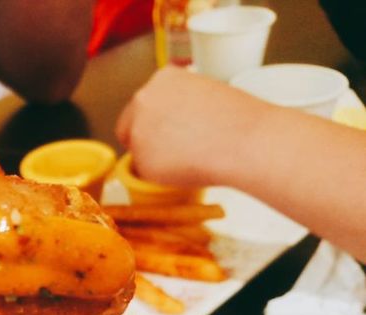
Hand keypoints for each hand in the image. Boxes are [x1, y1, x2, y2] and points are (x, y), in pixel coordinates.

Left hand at [116, 66, 272, 186]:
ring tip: (189, 157)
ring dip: (155, 157)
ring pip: (137, 151)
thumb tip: (169, 122)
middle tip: (173, 151)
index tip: (165, 132)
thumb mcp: (204, 93)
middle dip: (146, 140)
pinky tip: (186, 168)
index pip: (142, 104)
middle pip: (130, 126)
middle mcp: (143, 99)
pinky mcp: (141, 158)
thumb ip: (178, 102)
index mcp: (161, 78)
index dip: (153, 122)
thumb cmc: (238, 120)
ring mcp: (139, 129)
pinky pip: (145, 172)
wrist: (246, 142)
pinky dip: (160, 176)